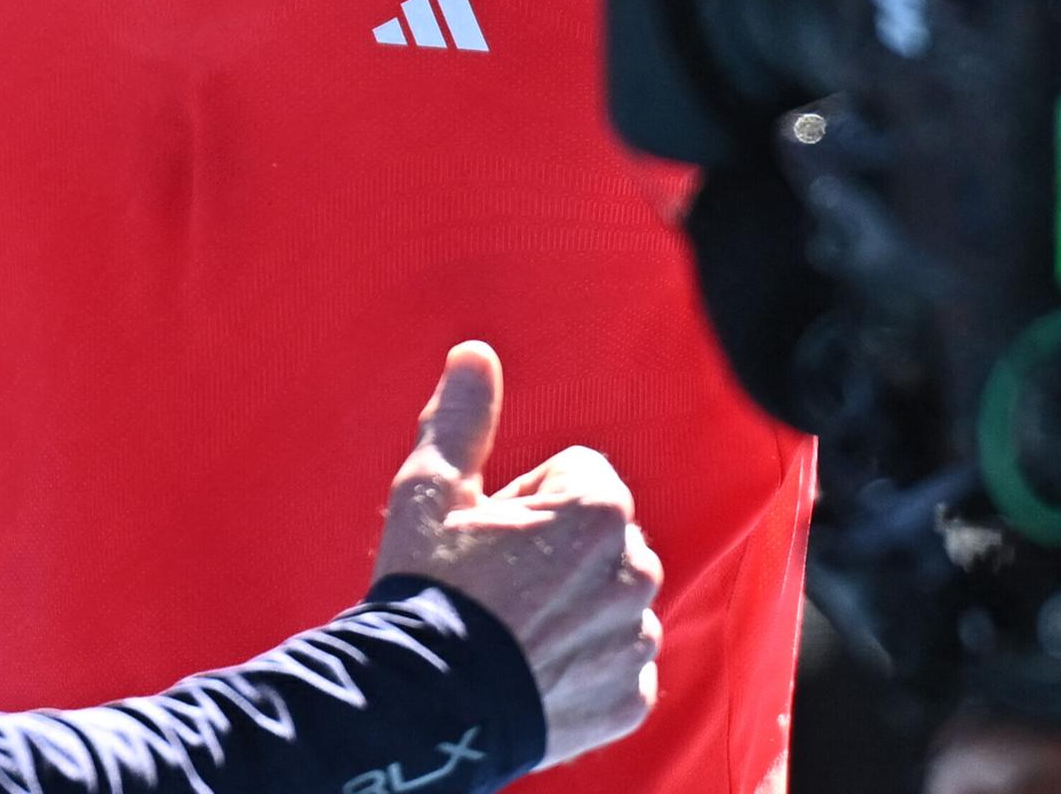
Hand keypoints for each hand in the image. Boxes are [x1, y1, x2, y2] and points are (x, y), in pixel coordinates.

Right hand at [369, 341, 663, 765]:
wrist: (424, 706)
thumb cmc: (429, 590)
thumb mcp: (430, 492)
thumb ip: (463, 419)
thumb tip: (475, 354)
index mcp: (598, 510)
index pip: (579, 475)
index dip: (526, 499)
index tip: (490, 535)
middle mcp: (636, 570)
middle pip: (603, 536)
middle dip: (560, 550)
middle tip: (498, 585)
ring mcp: (637, 639)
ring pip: (613, 600)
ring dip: (577, 606)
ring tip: (511, 633)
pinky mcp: (631, 697)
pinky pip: (619, 664)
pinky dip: (587, 666)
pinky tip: (535, 673)